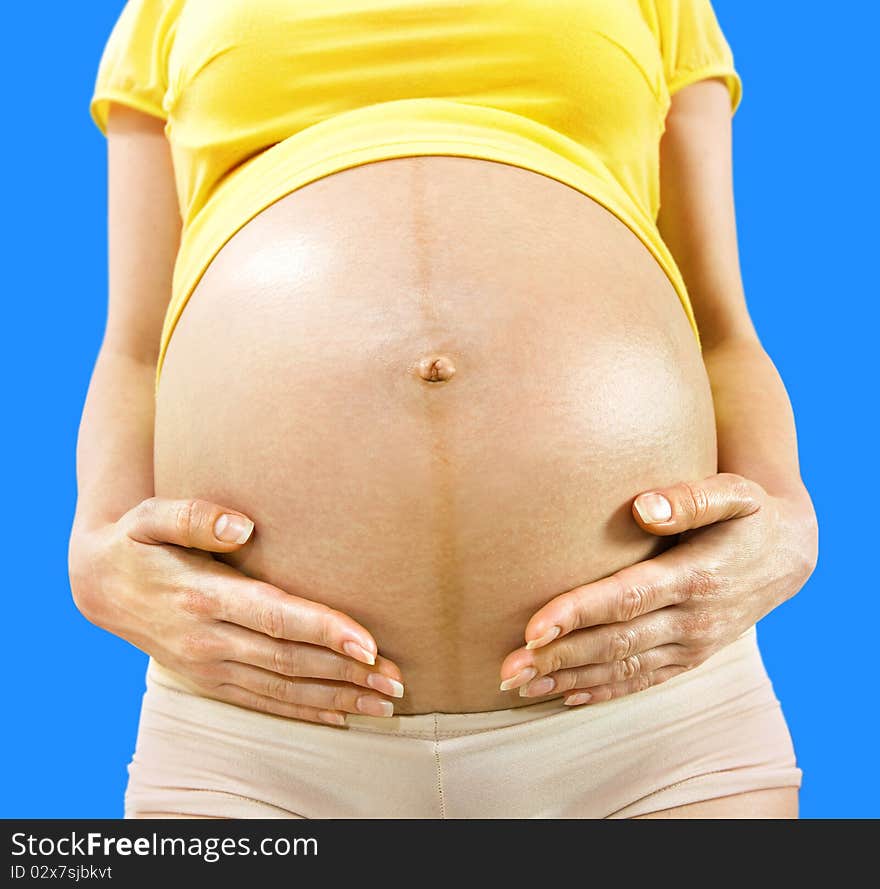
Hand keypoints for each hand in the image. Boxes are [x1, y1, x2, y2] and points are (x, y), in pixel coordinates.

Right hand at [68, 497, 403, 725]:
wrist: (98, 586)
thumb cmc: (136, 542)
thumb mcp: (150, 517)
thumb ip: (194, 516)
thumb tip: (242, 526)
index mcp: (203, 597)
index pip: (276, 618)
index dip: (325, 631)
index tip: (369, 644)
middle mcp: (209, 640)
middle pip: (290, 662)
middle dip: (347, 673)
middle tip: (397, 679)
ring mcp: (209, 667)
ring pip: (283, 690)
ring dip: (336, 698)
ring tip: (384, 703)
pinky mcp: (209, 681)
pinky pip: (263, 703)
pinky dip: (304, 713)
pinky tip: (340, 718)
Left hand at [499, 472, 817, 705]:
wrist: (788, 554)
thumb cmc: (749, 516)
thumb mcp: (734, 494)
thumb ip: (690, 499)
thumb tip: (643, 508)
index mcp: (696, 577)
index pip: (627, 599)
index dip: (578, 613)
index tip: (533, 627)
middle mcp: (693, 620)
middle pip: (615, 642)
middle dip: (559, 657)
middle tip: (508, 668)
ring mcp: (692, 644)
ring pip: (623, 668)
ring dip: (570, 680)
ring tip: (520, 686)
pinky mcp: (690, 657)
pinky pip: (642, 680)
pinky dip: (603, 692)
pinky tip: (565, 696)